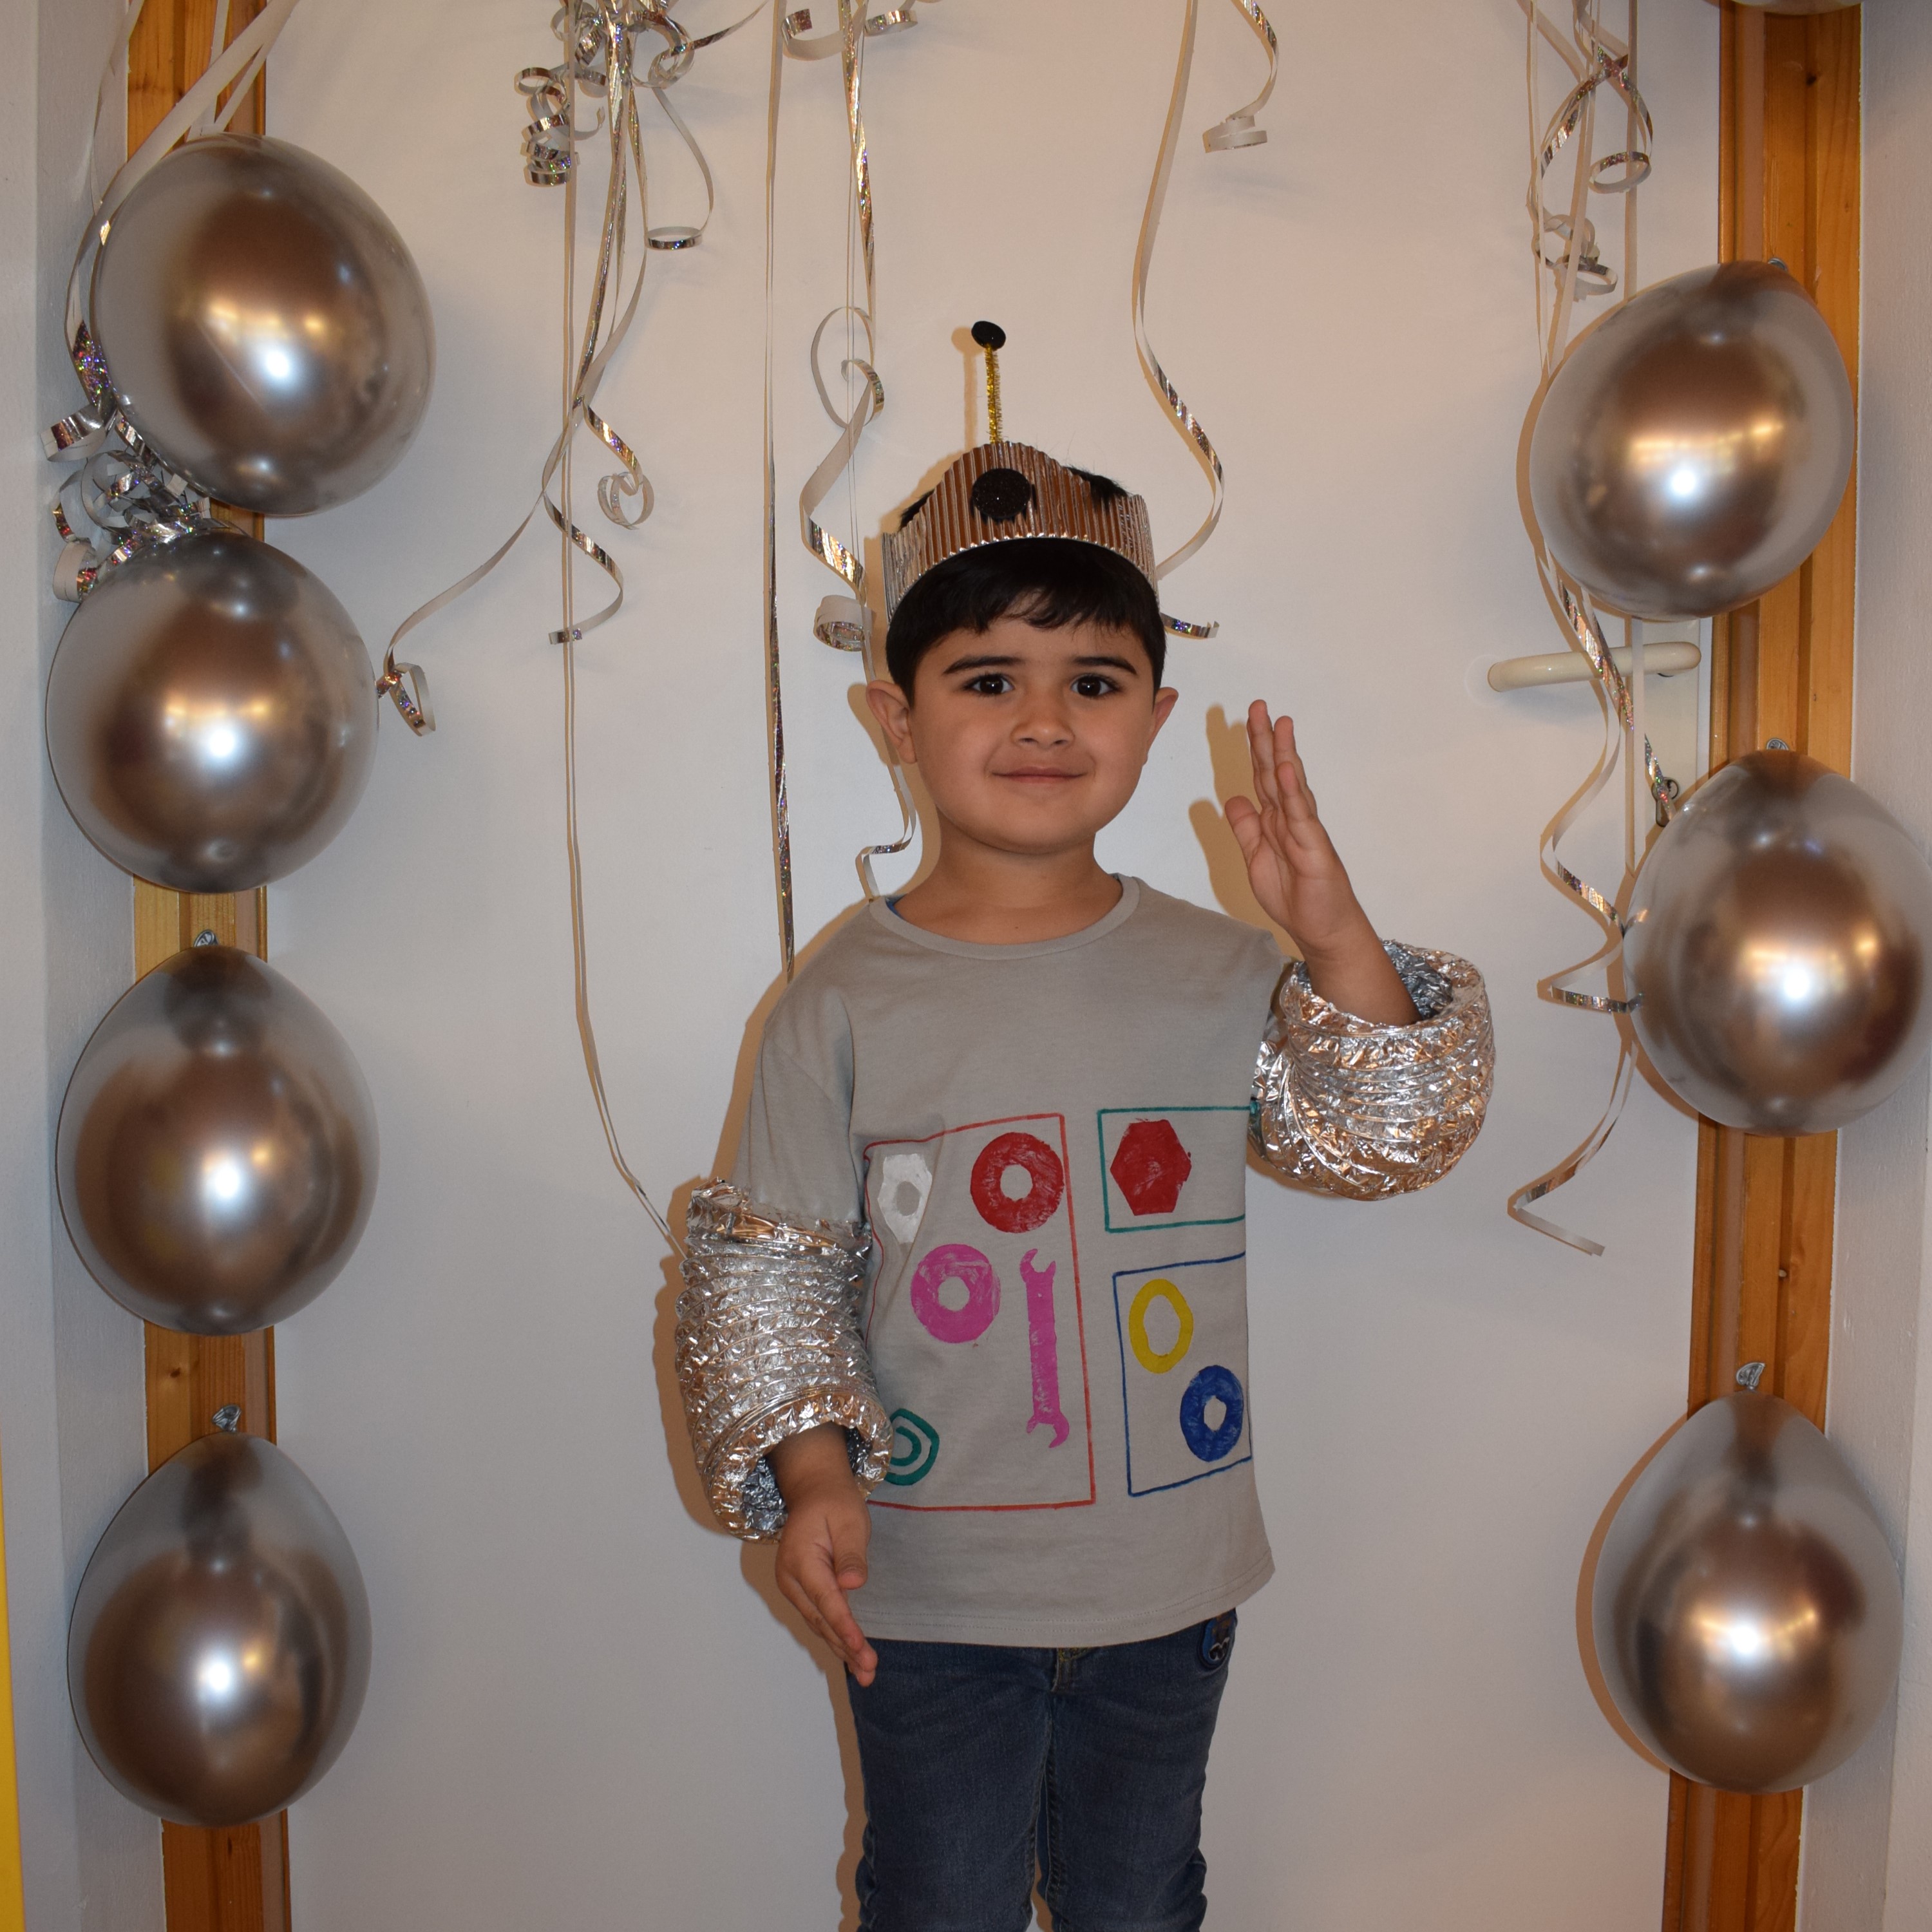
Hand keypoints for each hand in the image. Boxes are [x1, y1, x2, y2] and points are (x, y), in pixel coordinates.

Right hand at [771, 1426, 877, 1685]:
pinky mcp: (802, 1591)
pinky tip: (851, 1655)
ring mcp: (794, 1587)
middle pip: (821, 1619)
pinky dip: (835, 1636)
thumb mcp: (849, 1520)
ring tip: (866, 1674)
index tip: (861, 1649)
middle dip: (846, 1647)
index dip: (845, 1627)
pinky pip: (819, 1617)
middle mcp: (791, 1579)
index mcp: (801, 1560)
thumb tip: (853, 1584)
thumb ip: (851, 1553)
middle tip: (870, 1671)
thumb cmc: (834, 1503)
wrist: (814, 1491)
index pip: (826, 1600)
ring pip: (819, 1623)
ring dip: (842, 1648)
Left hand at [1225, 701, 1416, 1024]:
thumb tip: (1234, 797)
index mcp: (1276, 820)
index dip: (1253, 749)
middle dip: (1266, 739)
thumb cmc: (1295, 896)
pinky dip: (1292, 791)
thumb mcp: (1256, 857)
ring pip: (1291, 786)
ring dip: (1283, 754)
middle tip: (1259, 706)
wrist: (1321, 929)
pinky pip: (1301, 815)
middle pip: (1275, 772)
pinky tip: (1285, 769)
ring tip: (1278, 725)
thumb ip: (1246, 827)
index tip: (1247, 719)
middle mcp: (1291, 819)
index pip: (1262, 777)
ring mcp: (1304, 830)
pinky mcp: (1313, 847)